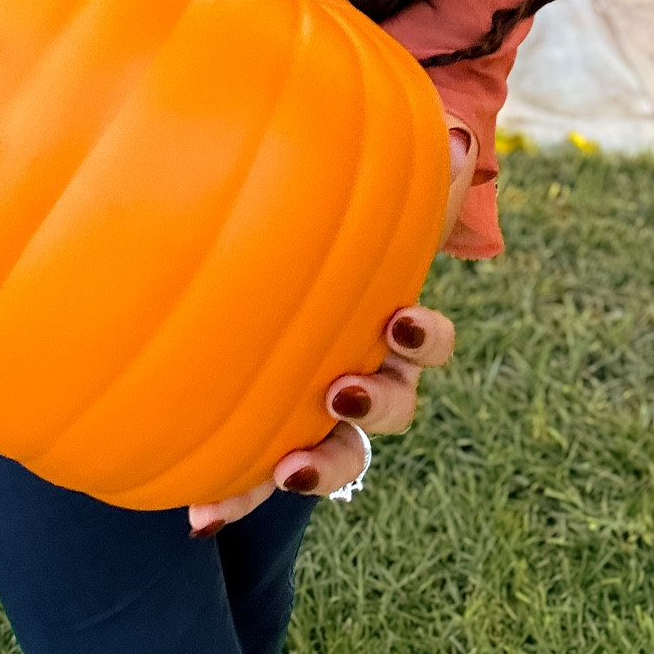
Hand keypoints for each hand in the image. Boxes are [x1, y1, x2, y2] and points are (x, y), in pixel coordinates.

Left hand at [188, 123, 475, 535]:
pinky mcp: (267, 442)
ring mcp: (316, 415)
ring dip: (321, 467)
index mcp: (388, 327)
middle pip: (391, 408)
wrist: (253, 281)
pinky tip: (198, 518)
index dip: (425, 340)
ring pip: (339, 457)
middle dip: (374, 407)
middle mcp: (364, 376)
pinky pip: (255, 479)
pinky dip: (233, 502)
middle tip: (342, 390)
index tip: (400, 323)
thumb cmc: (319, 238)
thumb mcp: (357, 207)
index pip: (429, 341)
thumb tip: (456, 134)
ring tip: (288, 470)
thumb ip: (401, 177)